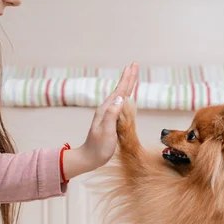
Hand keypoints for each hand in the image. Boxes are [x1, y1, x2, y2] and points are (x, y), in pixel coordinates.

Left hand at [62, 62, 138, 179]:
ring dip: (127, 85)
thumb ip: (112, 114)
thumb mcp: (106, 132)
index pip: (119, 91)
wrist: (89, 158)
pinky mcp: (111, 121)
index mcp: (106, 110)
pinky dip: (126, 96)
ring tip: (132, 76)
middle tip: (134, 65)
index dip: (127, 79)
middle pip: (120, 90)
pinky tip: (127, 96)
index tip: (132, 66)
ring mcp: (108, 115)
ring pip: (120, 96)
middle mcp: (107, 110)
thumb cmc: (98, 148)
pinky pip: (120, 104)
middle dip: (128, 78)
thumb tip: (120, 98)